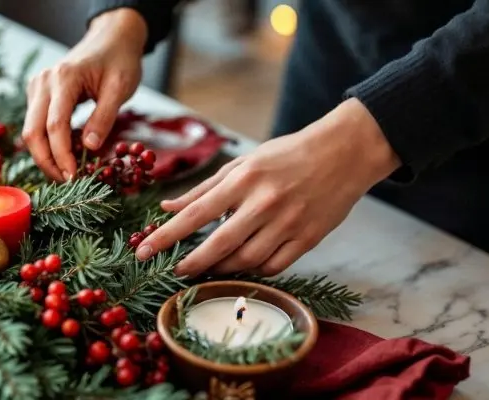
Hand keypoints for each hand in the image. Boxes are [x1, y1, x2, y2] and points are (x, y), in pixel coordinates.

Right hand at [22, 9, 146, 180]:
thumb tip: (89, 148)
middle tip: (67, 182)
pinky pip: (36, 124)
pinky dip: (47, 143)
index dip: (62, 155)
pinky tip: (65, 154)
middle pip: (33, 132)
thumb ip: (104, 117)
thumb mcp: (120, 87)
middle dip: (48, 162)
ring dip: (45, 155)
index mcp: (64, 78)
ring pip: (31, 131)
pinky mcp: (37, 93)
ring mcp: (36, 87)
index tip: (74, 177)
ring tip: (67, 172)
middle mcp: (43, 82)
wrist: (110, 39)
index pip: (55, 126)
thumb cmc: (119, 61)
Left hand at [136, 99, 401, 276]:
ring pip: (246, 261)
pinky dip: (253, 270)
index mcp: (243, 180)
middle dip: (191, 263)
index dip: (166, 235)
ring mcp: (288, 223)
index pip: (195, 213)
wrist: (344, 153)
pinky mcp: (308, 239)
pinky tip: (242, 265)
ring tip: (208, 266)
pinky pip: (273, 266)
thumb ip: (203, 188)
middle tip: (175, 271)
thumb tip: (166, 207)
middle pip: (219, 245)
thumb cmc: (286, 155)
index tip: (144, 251)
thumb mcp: (242, 164)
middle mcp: (264, 203)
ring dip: (222, 268)